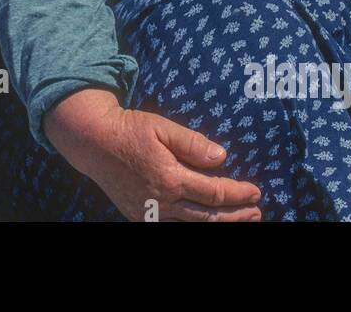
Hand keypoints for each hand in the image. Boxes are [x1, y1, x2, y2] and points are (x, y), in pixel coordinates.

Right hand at [44, 88, 261, 221]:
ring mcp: (149, 211)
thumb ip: (192, 143)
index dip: (238, 194)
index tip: (256, 191)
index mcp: (170, 178)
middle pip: (208, 216)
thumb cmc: (129, 129)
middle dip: (235, 215)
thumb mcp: (161, 127)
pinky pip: (171, 223)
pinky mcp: (139, 215)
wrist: (93, 142)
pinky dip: (192, 223)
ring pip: (191, 223)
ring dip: (218, 223)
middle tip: (256, 212)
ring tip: (239, 219)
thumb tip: (222, 157)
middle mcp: (161, 201)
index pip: (214, 193)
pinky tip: (203, 219)